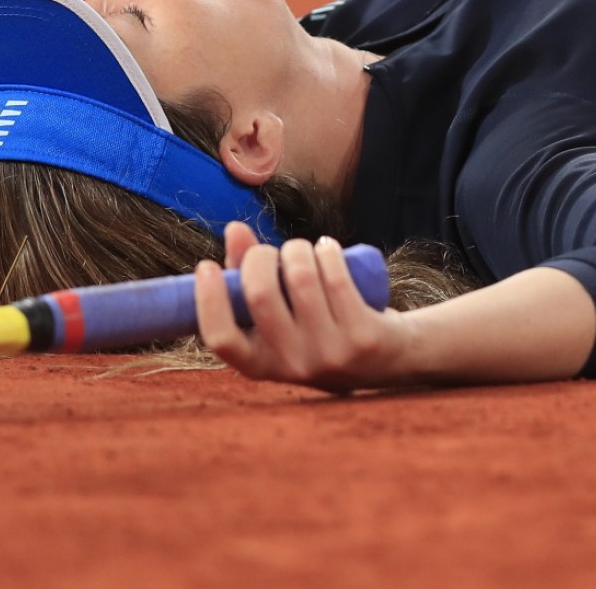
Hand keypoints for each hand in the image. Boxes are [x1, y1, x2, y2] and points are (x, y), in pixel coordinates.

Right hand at [194, 222, 409, 392]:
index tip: (207, 266)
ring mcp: (329, 354)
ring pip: (300, 278)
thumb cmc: (319, 325)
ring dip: (298, 249)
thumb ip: (248, 275)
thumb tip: (234, 229)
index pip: (221, 338)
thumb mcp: (280, 312)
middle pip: (260, 294)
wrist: (388, 357)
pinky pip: (335, 278)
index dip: (208, 299)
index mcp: (261, 365)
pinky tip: (327, 249)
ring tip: (304, 251)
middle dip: (262, 256)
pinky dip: (327, 252)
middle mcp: (293, 366)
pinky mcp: (362, 337)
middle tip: (271, 253)